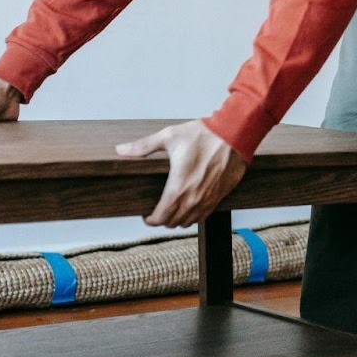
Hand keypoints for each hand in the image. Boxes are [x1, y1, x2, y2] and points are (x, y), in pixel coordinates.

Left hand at [115, 120, 248, 227]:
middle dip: (163, 219)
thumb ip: (144, 146)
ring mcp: (208, 199)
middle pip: (173, 223)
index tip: (146, 215)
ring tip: (173, 209)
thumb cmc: (204, 135)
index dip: (150, 220)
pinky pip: (204, 216)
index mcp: (178, 187)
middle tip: (157, 210)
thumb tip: (121, 149)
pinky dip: (194, 215)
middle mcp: (193, 199)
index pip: (160, 218)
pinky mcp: (220, 196)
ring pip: (189, 222)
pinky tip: (190, 205)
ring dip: (179, 219)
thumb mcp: (169, 137)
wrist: (234, 134)